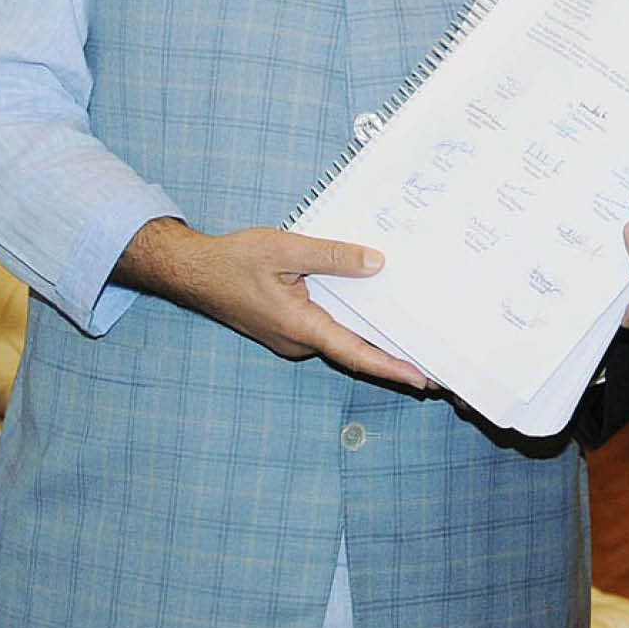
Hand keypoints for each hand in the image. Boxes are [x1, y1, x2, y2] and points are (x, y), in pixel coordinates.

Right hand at [115, 217, 428, 386]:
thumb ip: (332, 256)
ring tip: (415, 335)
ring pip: (341, 339)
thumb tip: (376, 263)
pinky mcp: (288, 327)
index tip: (422, 378)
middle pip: (353, 350)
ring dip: (373, 338)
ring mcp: (292, 337)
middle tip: (435, 361)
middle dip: (392, 357)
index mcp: (299, 325)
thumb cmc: (234, 260)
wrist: (193, 271)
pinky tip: (374, 309)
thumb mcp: (286, 248)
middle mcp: (298, 340)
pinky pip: (327, 328)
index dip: (391, 367)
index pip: (354, 352)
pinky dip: (353, 325)